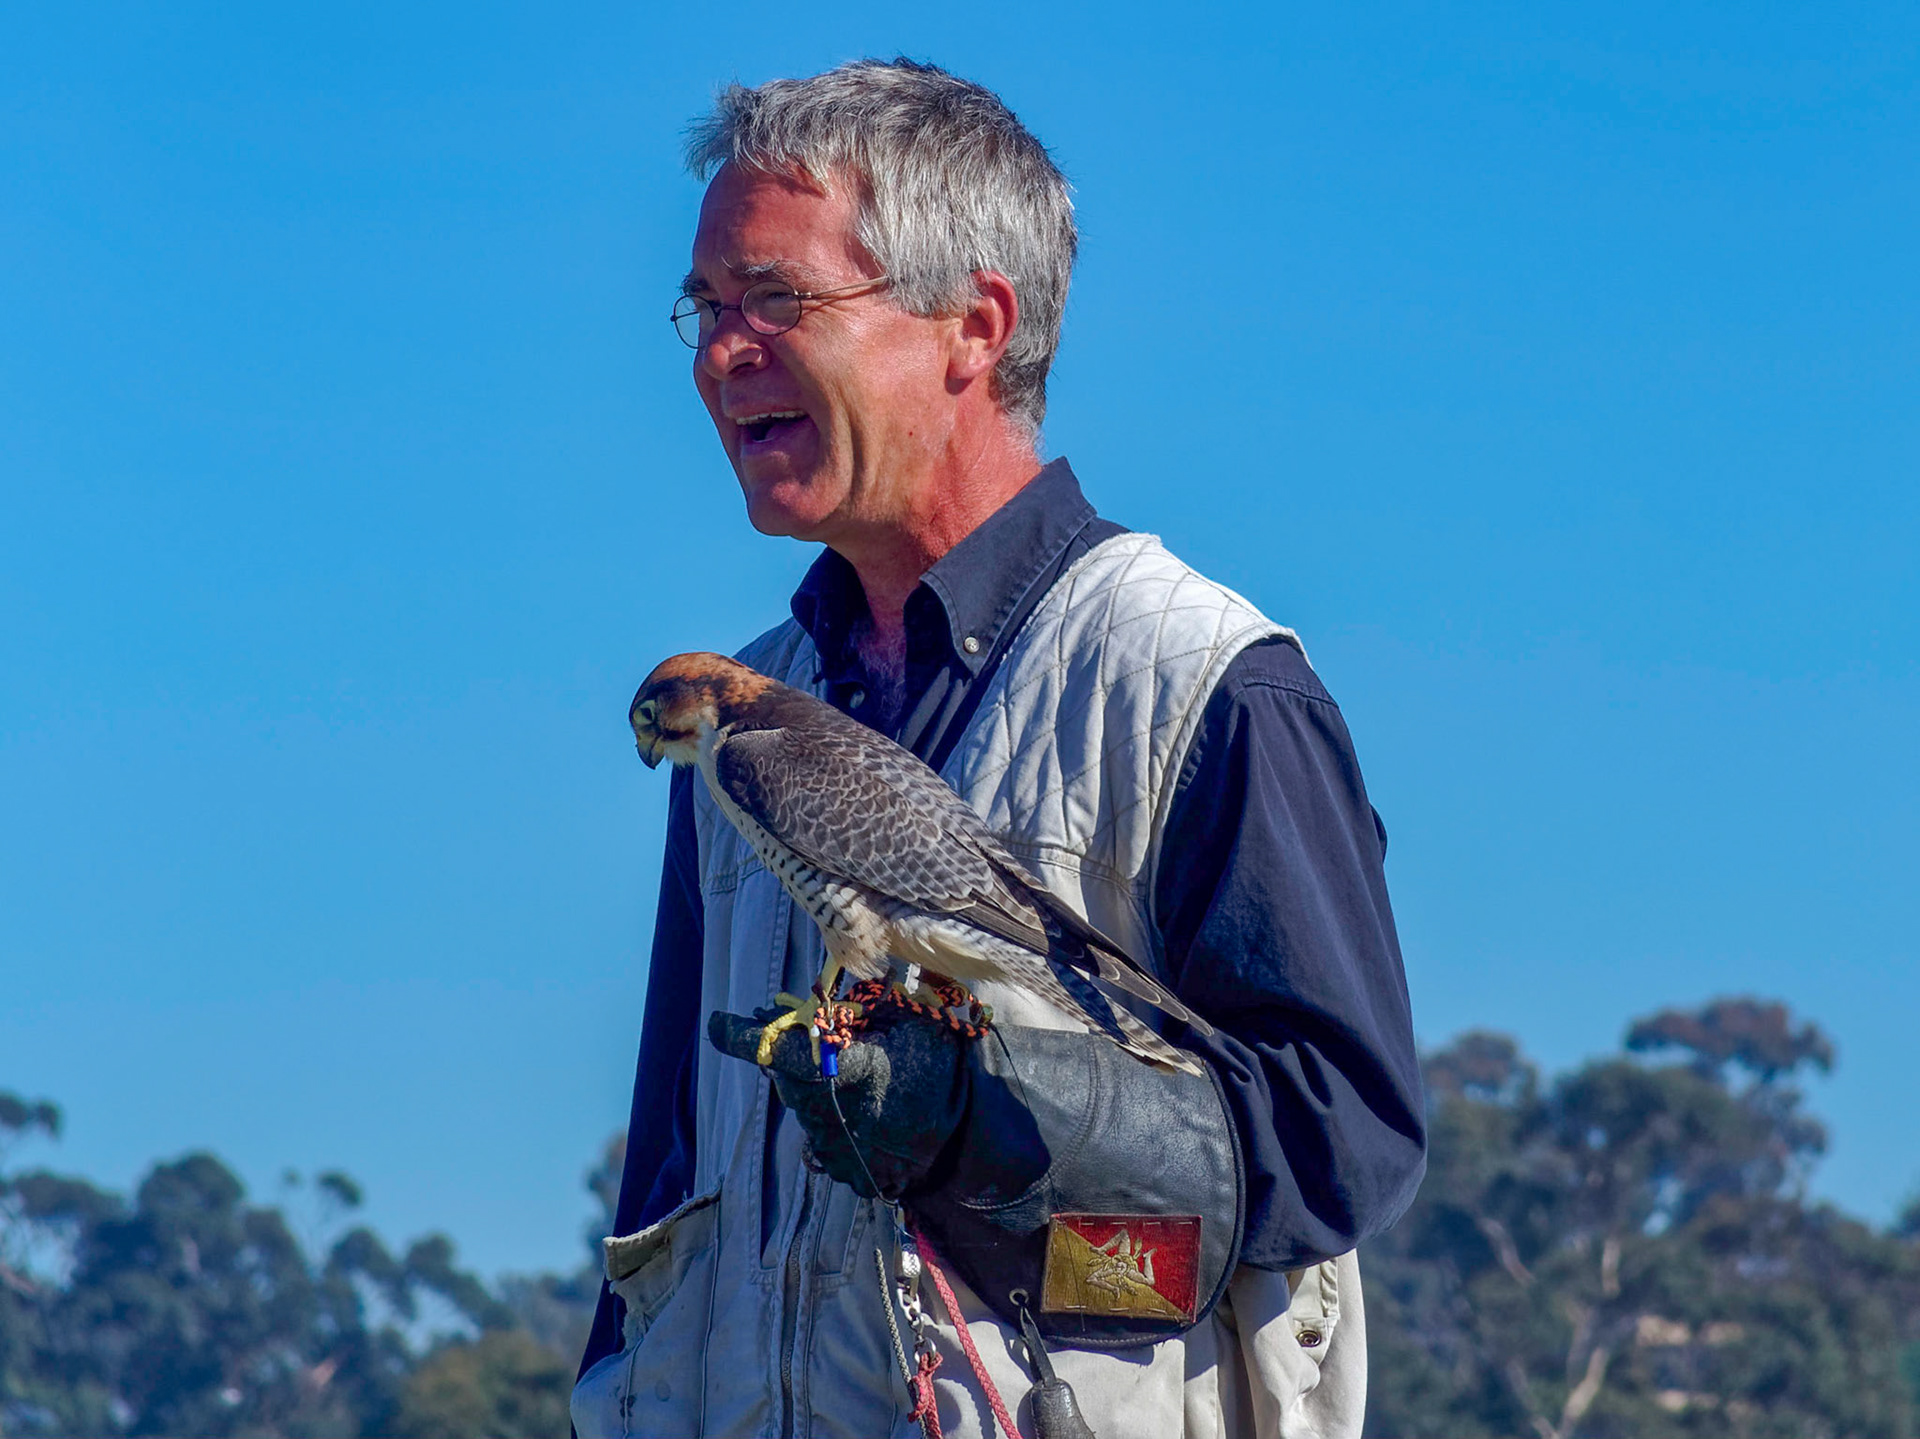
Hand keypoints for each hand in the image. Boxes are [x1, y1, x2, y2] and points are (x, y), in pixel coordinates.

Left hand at [707, 1001, 972, 1198]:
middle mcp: (831, 1113)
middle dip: (783, 1051)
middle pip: (787, 1076)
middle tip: (789, 1027)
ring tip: (841, 1073)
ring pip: (802, 1107)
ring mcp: (835, 1148)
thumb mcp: (914, 1024)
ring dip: (810, 1085)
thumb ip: (868, 1011)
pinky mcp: (843, 1170)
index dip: (743, 1037)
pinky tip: (853, 1110)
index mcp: (847, 1070)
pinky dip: (828, 1119)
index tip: (717, 1023)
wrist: (972, 1141)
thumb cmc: (943, 1073)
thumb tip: (825, 995)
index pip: (779, 1049)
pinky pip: (819, 1139)